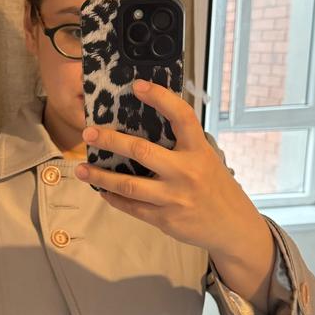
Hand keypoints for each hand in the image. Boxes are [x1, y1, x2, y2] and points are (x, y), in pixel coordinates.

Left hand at [74, 79, 262, 256]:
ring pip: (129, 185)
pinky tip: (102, 190)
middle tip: (88, 132)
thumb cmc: (216, 188)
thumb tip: (143, 128)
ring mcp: (174, 198)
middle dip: (111, 140)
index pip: (181, 117)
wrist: (233, 228)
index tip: (137, 85)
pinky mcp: (165, 219)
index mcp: (199, 151)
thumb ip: (182, 147)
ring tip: (81, 169)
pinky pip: (132, 207)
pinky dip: (114, 197)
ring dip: (101, 177)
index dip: (160, 98)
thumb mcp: (208, 160)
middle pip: (141, 151)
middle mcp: (186, 172)